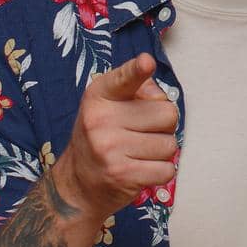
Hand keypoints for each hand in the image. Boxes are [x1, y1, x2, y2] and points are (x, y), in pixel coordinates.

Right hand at [52, 52, 180, 221]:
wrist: (77, 184)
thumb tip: (161, 96)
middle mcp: (101, 119)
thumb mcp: (108, 105)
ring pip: (169, 145)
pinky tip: (140, 169)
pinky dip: (160, 172)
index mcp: (99, 95)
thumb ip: (138, 90)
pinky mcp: (122, 175)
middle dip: (163, 126)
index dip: (137, 70)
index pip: (124, 79)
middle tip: (141, 133)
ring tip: (138, 153)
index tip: (145, 62)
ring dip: (161, 151)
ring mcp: (110, 148)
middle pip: (167, 113)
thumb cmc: (102, 138)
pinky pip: (167, 170)